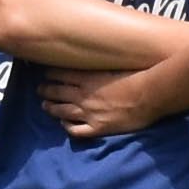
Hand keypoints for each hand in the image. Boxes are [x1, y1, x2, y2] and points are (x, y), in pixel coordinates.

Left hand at [40, 63, 165, 138]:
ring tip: (45, 106)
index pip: (60, 74)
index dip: (50, 74)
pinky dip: (67, 127)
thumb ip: (100, 65)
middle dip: (46, 90)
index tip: (45, 73)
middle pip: (57, 92)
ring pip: (62, 111)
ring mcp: (89, 113)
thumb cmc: (137, 76)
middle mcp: (83, 95)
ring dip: (51, 108)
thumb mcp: (113, 65)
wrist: (149, 95)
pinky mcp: (97, 128)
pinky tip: (64, 124)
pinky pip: (76, 130)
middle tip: (40, 89)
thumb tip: (94, 58)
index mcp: (88, 78)